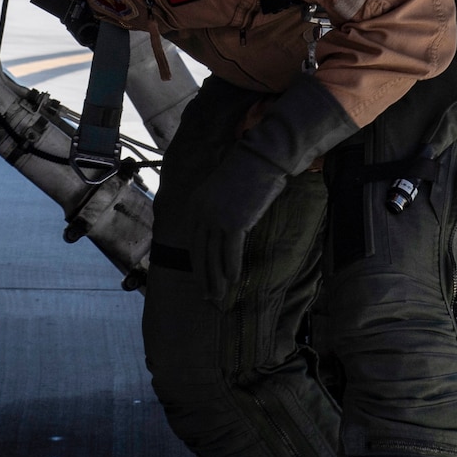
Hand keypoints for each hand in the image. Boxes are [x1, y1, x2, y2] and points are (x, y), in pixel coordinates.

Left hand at [186, 75, 358, 305]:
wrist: (261, 158)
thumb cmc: (247, 173)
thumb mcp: (225, 193)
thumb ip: (218, 212)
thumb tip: (222, 234)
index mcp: (196, 205)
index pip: (194, 243)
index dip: (198, 265)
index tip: (202, 282)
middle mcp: (202, 212)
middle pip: (201, 253)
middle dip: (204, 278)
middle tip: (209, 298)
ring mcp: (217, 217)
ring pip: (214, 256)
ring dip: (217, 279)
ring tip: (220, 296)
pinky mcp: (234, 221)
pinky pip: (231, 251)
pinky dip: (231, 267)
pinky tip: (234, 281)